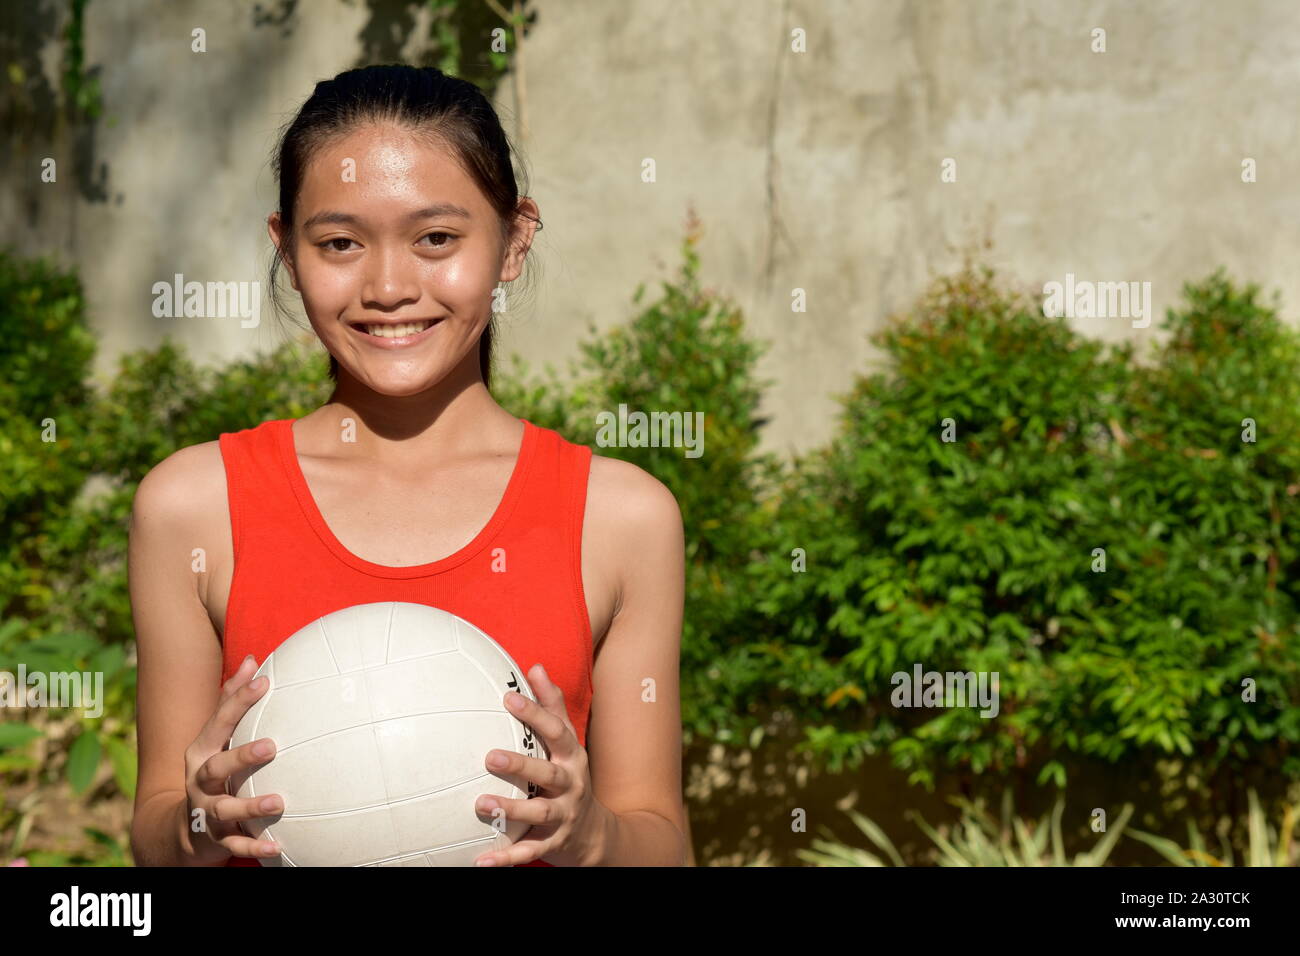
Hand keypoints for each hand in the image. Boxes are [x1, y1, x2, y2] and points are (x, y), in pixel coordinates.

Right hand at [183, 654, 284, 863]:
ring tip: (277, 802)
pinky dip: (254, 845)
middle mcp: (200, 781)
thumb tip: (252, 660)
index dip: (239, 701)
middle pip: (216, 767)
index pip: (219, 722)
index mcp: (201, 752)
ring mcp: (206, 811)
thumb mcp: (215, 738)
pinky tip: (277, 845)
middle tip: (271, 746)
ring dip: (250, 805)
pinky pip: (234, 845)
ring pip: (225, 809)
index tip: (264, 681)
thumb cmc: (211, 772)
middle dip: (241, 756)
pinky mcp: (215, 839)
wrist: (181, 831)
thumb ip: (232, 702)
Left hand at [473, 664, 607, 866]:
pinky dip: (507, 858)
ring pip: (539, 812)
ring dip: (511, 809)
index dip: (534, 713)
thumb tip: (536, 666)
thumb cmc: (570, 778)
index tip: (509, 696)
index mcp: (570, 757)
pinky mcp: (553, 843)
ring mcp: (563, 816)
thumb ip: (552, 707)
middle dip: (521, 764)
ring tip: (481, 803)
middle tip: (490, 755)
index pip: (555, 730)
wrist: (595, 834)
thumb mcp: (567, 743)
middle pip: (549, 772)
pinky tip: (482, 861)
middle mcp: (570, 785)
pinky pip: (530, 851)